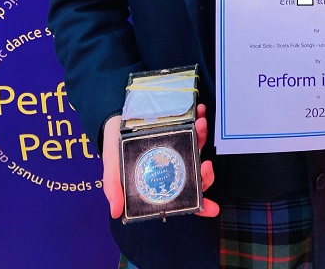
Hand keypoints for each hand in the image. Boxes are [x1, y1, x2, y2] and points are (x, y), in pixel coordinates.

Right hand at [102, 104, 219, 218]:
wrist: (113, 116)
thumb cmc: (115, 146)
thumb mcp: (112, 166)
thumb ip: (114, 187)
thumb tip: (115, 212)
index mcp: (161, 180)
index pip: (183, 198)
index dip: (199, 205)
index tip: (212, 208)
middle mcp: (173, 165)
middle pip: (196, 175)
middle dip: (206, 173)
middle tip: (205, 165)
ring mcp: (179, 146)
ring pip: (198, 147)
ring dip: (203, 138)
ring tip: (200, 126)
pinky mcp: (180, 128)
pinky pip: (195, 126)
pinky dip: (200, 118)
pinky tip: (200, 111)